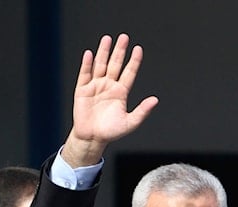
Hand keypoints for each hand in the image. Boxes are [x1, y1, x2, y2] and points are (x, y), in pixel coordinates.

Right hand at [62, 33, 158, 167]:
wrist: (92, 138)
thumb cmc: (111, 132)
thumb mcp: (130, 122)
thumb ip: (142, 111)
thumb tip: (155, 100)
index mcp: (121, 92)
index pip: (129, 72)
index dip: (134, 61)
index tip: (138, 49)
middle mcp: (109, 86)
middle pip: (115, 64)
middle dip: (119, 51)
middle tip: (124, 37)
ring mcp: (95, 86)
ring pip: (100, 65)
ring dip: (103, 52)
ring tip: (107, 39)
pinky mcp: (82, 90)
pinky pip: (85, 74)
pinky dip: (87, 64)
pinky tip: (90, 54)